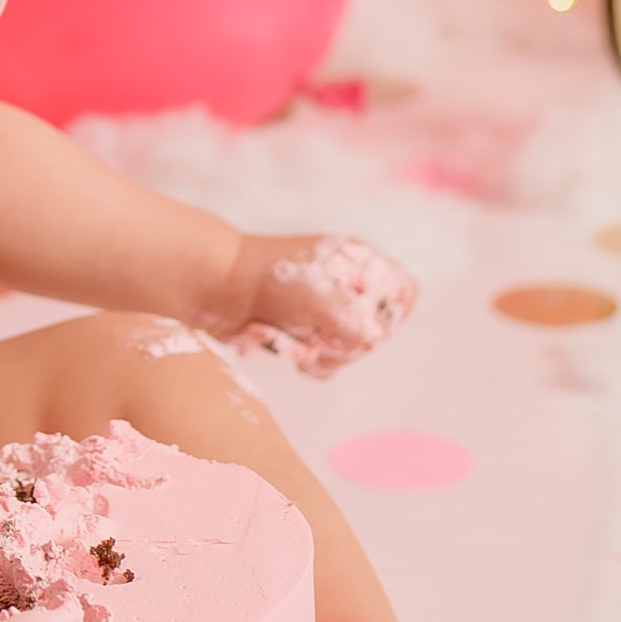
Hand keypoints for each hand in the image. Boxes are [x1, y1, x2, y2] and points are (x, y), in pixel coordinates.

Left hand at [210, 234, 416, 379]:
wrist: (216, 286)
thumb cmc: (271, 281)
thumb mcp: (322, 298)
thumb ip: (355, 322)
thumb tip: (368, 340)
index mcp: (356, 260)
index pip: (403, 291)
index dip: (392, 315)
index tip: (367, 327)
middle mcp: (345, 282)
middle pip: (377, 329)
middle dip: (351, 343)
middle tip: (324, 340)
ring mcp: (324, 306)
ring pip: (351, 348)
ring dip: (329, 354)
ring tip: (302, 348)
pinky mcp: (304, 327)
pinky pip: (326, 357)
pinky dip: (314, 361)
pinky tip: (297, 359)